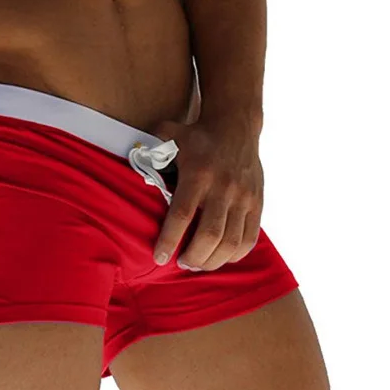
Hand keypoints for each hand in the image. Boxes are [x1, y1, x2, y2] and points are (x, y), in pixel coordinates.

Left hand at [152, 117, 262, 270]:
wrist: (236, 125)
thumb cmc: (196, 136)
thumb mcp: (170, 136)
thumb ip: (149, 149)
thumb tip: (131, 161)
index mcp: (198, 174)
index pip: (182, 214)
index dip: (170, 240)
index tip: (159, 257)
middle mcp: (223, 187)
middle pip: (209, 235)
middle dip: (193, 257)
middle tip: (181, 263)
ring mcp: (244, 197)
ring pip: (231, 242)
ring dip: (213, 260)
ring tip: (198, 264)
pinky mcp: (257, 202)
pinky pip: (249, 238)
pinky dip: (235, 254)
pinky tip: (220, 257)